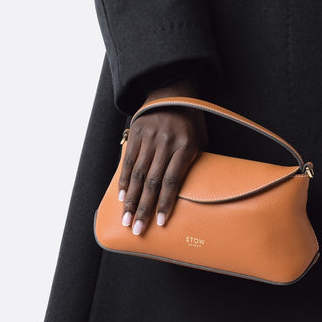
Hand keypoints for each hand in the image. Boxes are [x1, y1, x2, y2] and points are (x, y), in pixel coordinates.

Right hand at [119, 79, 207, 234]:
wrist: (173, 91)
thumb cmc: (192, 122)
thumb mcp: (201, 140)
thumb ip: (194, 164)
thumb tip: (193, 194)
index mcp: (185, 146)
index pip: (173, 181)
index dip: (166, 203)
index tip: (161, 223)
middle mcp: (165, 143)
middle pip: (152, 182)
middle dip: (144, 208)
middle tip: (138, 229)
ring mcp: (149, 138)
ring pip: (137, 174)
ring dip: (130, 200)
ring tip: (126, 219)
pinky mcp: (136, 134)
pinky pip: (128, 161)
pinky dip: (124, 181)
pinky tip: (121, 198)